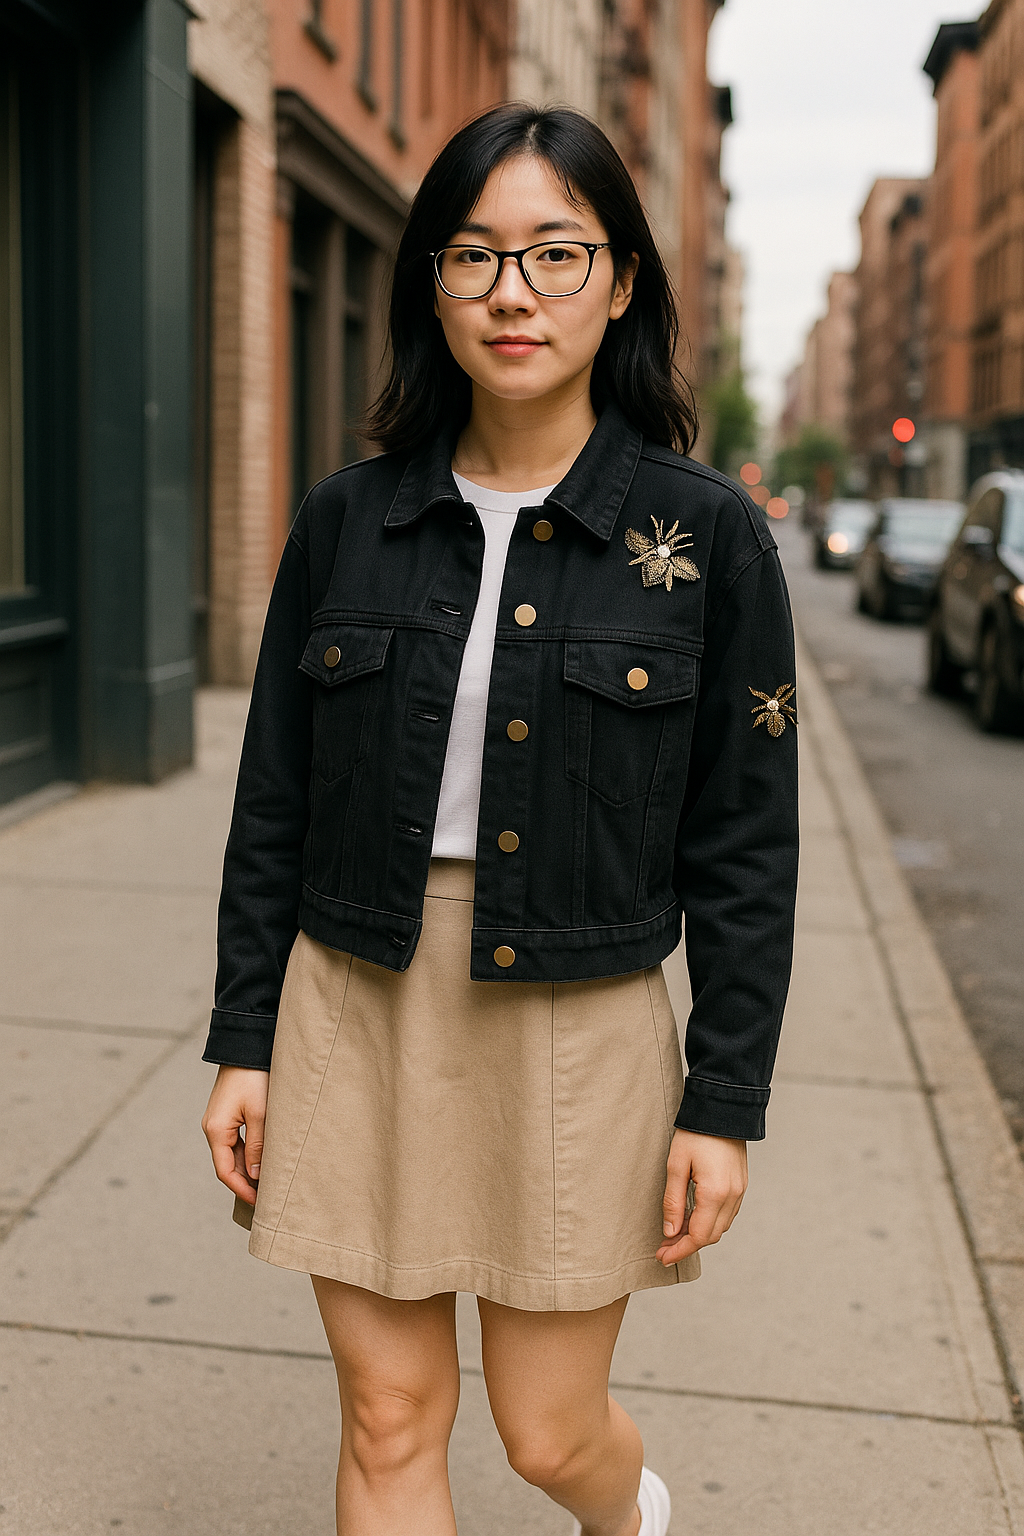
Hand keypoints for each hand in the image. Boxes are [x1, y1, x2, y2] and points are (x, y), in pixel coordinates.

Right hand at [201, 1065, 268, 1205]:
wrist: (247, 1047)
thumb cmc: (254, 1078)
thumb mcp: (260, 1113)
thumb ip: (257, 1146)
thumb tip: (255, 1174)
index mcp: (216, 1130)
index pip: (225, 1171)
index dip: (242, 1190)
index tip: (259, 1203)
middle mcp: (212, 1128)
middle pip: (227, 1164)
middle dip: (245, 1182)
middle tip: (268, 1198)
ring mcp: (218, 1121)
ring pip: (231, 1154)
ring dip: (247, 1169)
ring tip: (268, 1183)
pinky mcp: (227, 1114)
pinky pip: (235, 1141)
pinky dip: (247, 1154)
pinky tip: (262, 1160)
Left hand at [656, 1128, 747, 1265]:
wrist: (721, 1110)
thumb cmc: (695, 1133)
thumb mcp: (676, 1166)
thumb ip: (673, 1202)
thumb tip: (670, 1233)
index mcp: (716, 1193)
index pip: (698, 1236)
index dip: (679, 1251)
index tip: (662, 1258)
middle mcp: (732, 1196)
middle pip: (711, 1236)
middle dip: (687, 1246)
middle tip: (664, 1249)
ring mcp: (740, 1191)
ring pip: (720, 1227)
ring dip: (698, 1235)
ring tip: (674, 1235)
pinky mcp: (741, 1184)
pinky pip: (726, 1214)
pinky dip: (709, 1222)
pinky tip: (692, 1219)